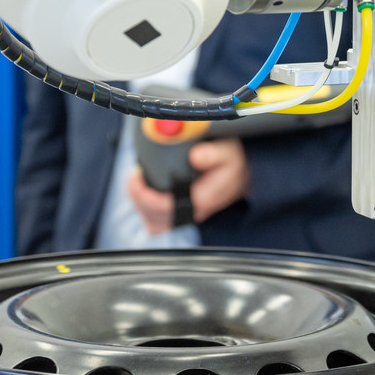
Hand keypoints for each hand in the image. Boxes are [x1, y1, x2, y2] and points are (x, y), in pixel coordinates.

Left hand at [126, 140, 250, 233]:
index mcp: (204, 200)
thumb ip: (214, 153)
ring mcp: (188, 216)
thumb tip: (195, 156)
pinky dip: (147, 209)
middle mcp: (195, 213)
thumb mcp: (228, 151)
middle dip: (141, 199)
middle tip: (134, 177)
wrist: (241, 171)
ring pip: (156, 223)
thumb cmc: (232, 162)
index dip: (148, 197)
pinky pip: (158, 222)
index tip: (138, 177)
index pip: (168, 208)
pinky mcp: (182, 214)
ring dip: (142, 204)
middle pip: (158, 219)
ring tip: (136, 182)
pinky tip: (144, 193)